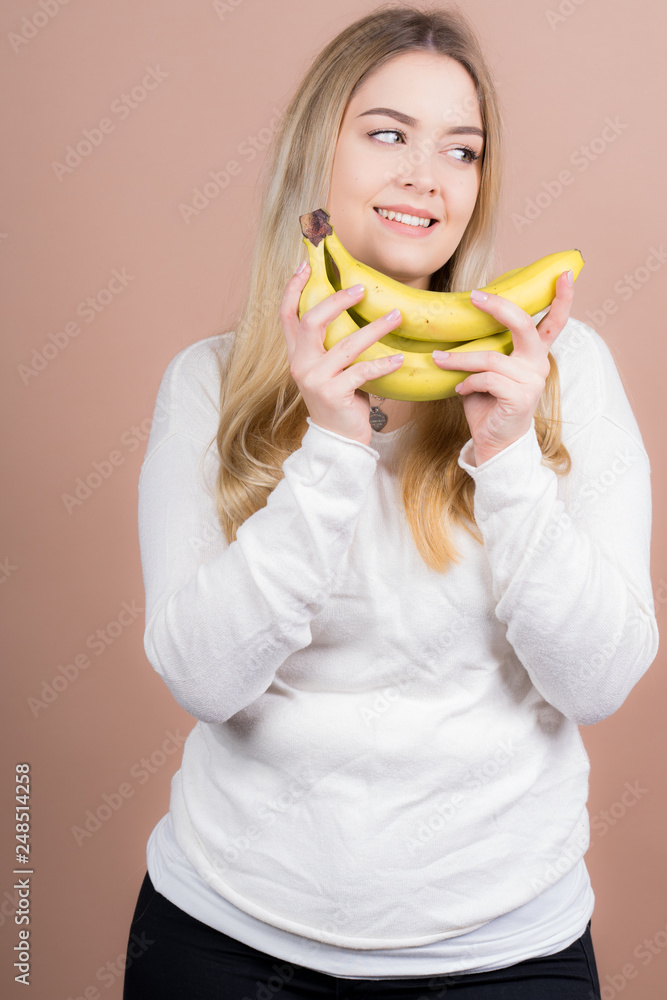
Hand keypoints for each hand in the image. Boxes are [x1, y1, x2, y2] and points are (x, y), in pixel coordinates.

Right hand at [280, 262, 404, 446]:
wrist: (338, 440)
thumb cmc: (340, 398)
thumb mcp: (329, 369)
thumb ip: (331, 344)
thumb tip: (354, 306)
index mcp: (296, 355)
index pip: (286, 315)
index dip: (293, 288)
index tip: (307, 265)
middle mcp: (301, 365)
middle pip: (312, 321)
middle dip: (338, 301)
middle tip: (361, 290)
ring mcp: (315, 380)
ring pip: (346, 345)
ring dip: (375, 328)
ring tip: (396, 316)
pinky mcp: (334, 394)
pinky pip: (363, 371)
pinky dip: (383, 364)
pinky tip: (399, 359)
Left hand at [431, 269, 574, 465]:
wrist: (494, 442)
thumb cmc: (489, 402)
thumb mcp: (488, 370)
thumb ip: (487, 348)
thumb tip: (460, 321)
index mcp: (534, 353)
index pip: (553, 322)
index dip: (561, 298)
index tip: (563, 273)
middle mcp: (538, 363)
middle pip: (524, 325)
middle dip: (499, 307)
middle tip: (474, 296)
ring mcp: (531, 381)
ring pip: (491, 358)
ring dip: (459, 358)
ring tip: (439, 359)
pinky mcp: (520, 398)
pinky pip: (487, 380)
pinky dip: (468, 382)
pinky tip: (459, 389)